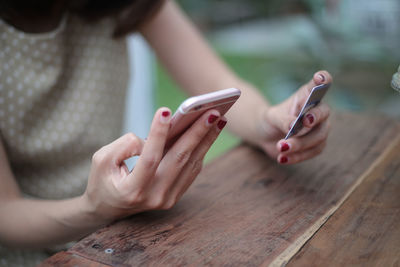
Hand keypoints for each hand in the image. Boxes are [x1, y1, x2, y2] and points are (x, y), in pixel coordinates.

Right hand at [82, 108, 226, 221]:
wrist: (109, 209)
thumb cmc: (103, 180)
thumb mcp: (102, 160)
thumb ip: (124, 145)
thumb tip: (154, 135)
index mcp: (132, 190)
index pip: (149, 158)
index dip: (157, 134)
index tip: (166, 110)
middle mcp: (154, 197)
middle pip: (179, 159)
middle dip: (196, 132)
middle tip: (211, 110)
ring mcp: (167, 199)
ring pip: (191, 163)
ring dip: (206, 139)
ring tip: (219, 118)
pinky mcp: (175, 196)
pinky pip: (192, 170)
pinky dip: (202, 149)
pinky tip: (211, 132)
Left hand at [257, 71, 331, 163]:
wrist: (266, 136)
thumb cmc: (271, 120)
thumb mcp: (272, 118)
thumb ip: (283, 120)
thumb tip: (295, 126)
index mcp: (306, 96)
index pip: (320, 84)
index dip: (323, 80)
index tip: (319, 78)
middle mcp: (317, 111)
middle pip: (323, 113)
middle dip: (314, 119)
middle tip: (303, 123)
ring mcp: (319, 128)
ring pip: (318, 137)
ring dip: (299, 144)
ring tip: (280, 147)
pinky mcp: (316, 145)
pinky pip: (312, 152)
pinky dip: (297, 156)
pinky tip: (282, 158)